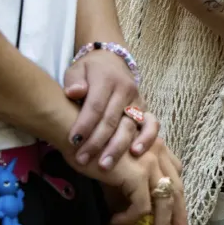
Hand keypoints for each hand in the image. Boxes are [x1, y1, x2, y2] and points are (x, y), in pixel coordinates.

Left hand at [64, 50, 159, 170]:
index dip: (85, 124)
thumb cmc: (90, 70)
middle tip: (82, 159)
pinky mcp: (145, 110)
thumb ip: (74, 81)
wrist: (112, 60)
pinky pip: (151, 125)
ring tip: (105, 165)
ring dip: (117, 148)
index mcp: (107, 79)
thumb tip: (74, 92)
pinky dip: (146, 139)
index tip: (72, 142)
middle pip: (112, 120)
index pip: (95, 105)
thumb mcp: (77, 69)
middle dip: (96, 142)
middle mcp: (125, 90)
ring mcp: (137, 101)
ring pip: (130, 126)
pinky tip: (136, 153)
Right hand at [88, 139, 188, 224]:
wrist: (75, 133)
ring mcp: (150, 163)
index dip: (179, 198)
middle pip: (176, 190)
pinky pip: (141, 206)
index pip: (175, 177)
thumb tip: (127, 212)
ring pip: (164, 203)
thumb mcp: (117, 168)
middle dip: (179, 216)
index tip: (178, 217)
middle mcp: (158, 153)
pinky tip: (116, 222)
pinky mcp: (136, 174)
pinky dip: (130, 218)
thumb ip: (127, 186)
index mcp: (156, 148)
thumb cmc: (91, 147)